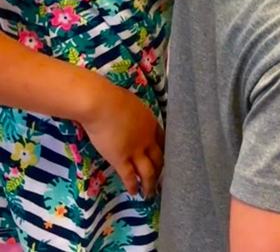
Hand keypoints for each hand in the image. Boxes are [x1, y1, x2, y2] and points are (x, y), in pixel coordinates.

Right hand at [81, 77, 163, 196]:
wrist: (103, 105)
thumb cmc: (114, 99)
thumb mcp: (134, 105)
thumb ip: (137, 116)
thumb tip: (132, 117)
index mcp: (152, 123)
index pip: (163, 141)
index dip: (164, 152)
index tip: (164, 160)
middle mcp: (148, 139)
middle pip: (159, 158)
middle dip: (161, 170)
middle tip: (161, 180)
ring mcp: (136, 150)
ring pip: (148, 171)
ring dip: (150, 184)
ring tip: (150, 194)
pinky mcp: (121, 159)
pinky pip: (130, 176)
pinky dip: (133, 186)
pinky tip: (134, 192)